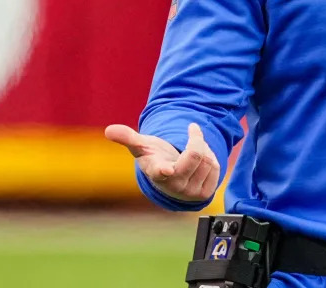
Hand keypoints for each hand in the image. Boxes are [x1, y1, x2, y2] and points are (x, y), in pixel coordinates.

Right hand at [104, 122, 220, 201]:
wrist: (171, 176)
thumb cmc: (155, 157)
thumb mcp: (142, 146)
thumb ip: (128, 137)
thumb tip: (109, 129)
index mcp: (156, 172)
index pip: (160, 171)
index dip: (164, 170)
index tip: (166, 170)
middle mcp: (173, 186)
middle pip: (196, 153)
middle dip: (196, 139)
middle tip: (192, 132)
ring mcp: (190, 193)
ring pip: (208, 159)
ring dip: (204, 150)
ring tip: (190, 154)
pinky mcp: (205, 194)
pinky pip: (216, 167)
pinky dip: (211, 159)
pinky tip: (199, 164)